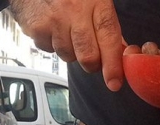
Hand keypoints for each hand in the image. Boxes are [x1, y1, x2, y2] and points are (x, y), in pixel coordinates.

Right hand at [8, 0, 124, 91]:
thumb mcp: (95, 1)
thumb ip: (108, 26)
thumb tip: (121, 53)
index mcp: (96, 1)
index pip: (109, 37)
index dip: (112, 63)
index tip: (114, 82)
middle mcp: (75, 10)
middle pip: (88, 55)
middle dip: (92, 64)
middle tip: (91, 56)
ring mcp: (55, 19)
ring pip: (68, 56)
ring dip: (70, 51)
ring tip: (67, 32)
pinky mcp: (38, 28)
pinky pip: (50, 51)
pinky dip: (52, 45)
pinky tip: (52, 29)